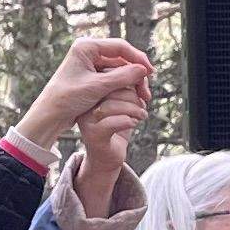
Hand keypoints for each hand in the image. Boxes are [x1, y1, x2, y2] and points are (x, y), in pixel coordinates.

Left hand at [7, 34, 153, 156]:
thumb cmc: (68, 98)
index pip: (120, 47)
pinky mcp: (92, 76)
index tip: (150, 72)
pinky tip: (133, 96)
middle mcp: (89, 52)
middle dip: (136, 73)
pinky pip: (113, 77)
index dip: (138, 59)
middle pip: (121, 58)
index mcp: (86, 47)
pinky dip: (124, 86)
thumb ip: (122, 77)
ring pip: (119, 69)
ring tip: (143, 97)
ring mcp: (90, 64)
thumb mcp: (97, 87)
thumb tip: (144, 70)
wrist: (50, 115)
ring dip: (132, 81)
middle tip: (146, 90)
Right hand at [74, 86, 145, 209]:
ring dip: (134, 109)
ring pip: (112, 105)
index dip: (130, 80)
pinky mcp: (94, 136)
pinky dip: (128, 121)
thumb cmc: (118, 127)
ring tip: (142, 115)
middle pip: (111, 89)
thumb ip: (131, 88)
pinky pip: (113, 123)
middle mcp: (85, 105)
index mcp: (90, 93)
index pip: (109, 76)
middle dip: (134, 95)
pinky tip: (134, 124)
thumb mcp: (125, 104)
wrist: (108, 157)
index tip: (143, 91)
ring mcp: (87, 121)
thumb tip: (143, 73)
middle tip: (143, 105)